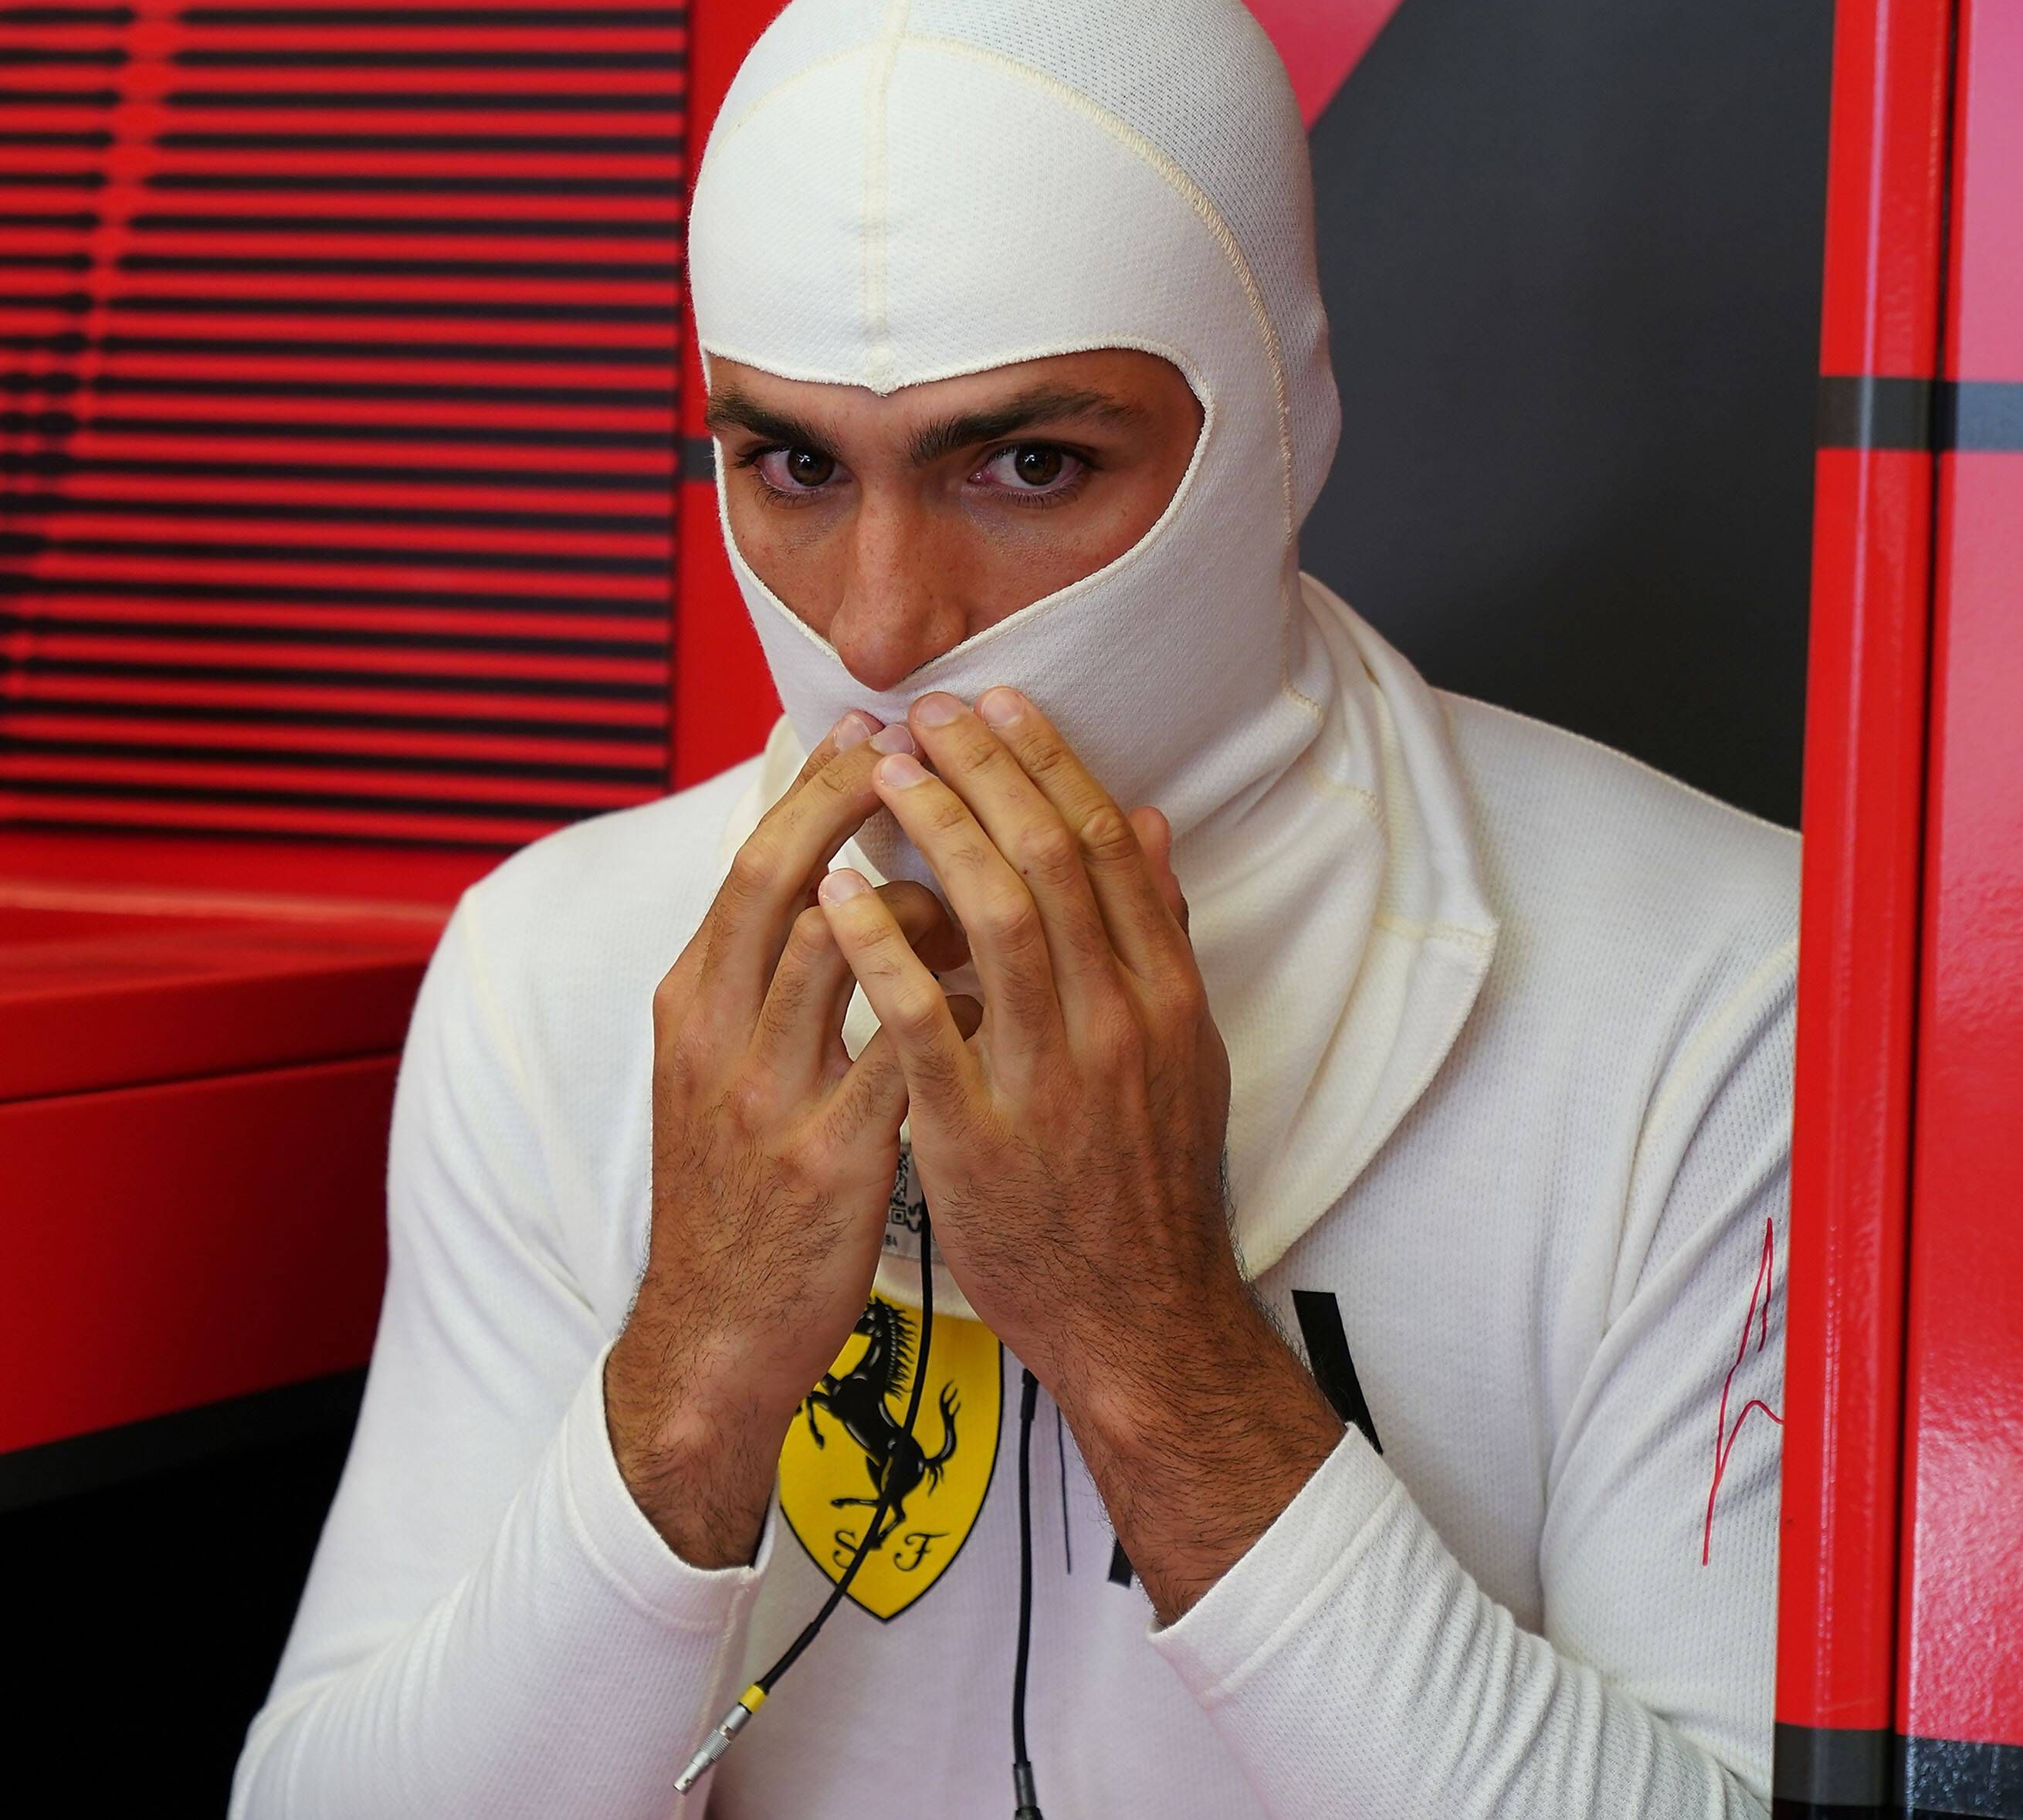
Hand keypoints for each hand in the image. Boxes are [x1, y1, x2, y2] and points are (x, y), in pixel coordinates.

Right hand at [604, 713, 972, 1567]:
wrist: (713, 1337)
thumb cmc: (738, 1190)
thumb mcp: (720, 1068)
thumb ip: (760, 973)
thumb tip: (817, 868)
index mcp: (690, 1001)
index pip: (753, 857)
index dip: (817, 783)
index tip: (877, 726)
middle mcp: (716, 1034)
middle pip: (786, 875)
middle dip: (863, 798)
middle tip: (936, 745)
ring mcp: (768, 1095)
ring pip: (847, 946)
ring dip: (927, 894)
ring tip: (987, 875)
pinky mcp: (827, 1159)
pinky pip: (909, 1049)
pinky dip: (958, 1000)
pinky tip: (1003, 986)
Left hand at [815, 688, 1342, 1619]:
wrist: (1138, 1320)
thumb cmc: (1145, 1182)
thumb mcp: (1182, 1053)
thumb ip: (1161, 937)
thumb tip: (1151, 822)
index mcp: (1165, 996)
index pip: (1106, 847)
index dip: (1049, 763)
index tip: (998, 701)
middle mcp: (1118, 1024)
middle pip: (1051, 862)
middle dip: (986, 772)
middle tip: (928, 711)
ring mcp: (1052, 1080)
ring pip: (998, 921)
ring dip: (936, 833)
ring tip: (882, 774)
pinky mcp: (980, 1137)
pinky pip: (922, 1025)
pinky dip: (882, 950)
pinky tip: (840, 897)